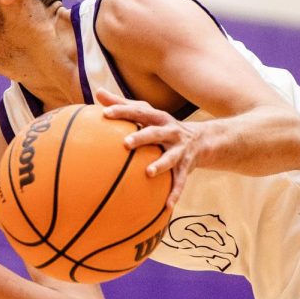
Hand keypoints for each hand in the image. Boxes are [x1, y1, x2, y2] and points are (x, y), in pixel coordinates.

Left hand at [95, 88, 196, 207]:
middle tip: (125, 143)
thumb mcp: (147, 113)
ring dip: (161, 165)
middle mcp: (170, 131)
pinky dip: (175, 193)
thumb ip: (123, 104)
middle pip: (155, 132)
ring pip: (170, 157)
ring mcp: (179, 149)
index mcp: (158, 117)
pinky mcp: (186, 166)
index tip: (105, 113)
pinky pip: (180, 181)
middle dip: (142, 137)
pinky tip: (167, 206)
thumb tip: (98, 92)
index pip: (139, 111)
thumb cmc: (162, 126)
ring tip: (149, 173)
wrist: (202, 140)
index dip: (122, 111)